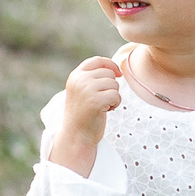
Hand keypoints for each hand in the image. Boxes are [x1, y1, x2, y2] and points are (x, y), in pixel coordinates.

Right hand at [50, 57, 122, 175]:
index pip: (97, 60)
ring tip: (103, 106)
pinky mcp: (95, 101)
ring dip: (113, 96)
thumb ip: (93, 78)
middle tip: (103, 100)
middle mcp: (79, 80)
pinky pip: (116, 96)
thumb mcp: (83, 91)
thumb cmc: (84, 114)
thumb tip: (116, 69)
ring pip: (114, 85)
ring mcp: (87, 89)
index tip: (118, 74)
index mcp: (75, 76)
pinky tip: (106, 111)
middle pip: (109, 74)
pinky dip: (115, 104)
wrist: (76, 135)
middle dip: (111, 87)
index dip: (111, 65)